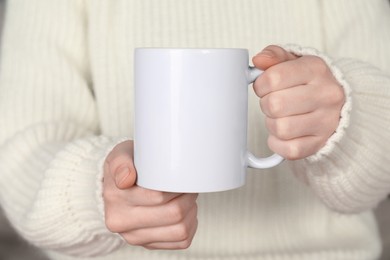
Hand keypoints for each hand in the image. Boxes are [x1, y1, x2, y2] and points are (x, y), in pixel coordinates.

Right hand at [103, 140, 198, 249]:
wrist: (118, 185)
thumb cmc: (126, 166)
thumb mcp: (120, 155)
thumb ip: (121, 162)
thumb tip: (126, 178)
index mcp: (115, 200)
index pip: (158, 196)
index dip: (177, 186)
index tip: (180, 176)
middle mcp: (122, 223)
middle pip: (173, 214)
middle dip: (187, 197)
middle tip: (188, 186)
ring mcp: (135, 237)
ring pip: (180, 230)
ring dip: (191, 212)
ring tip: (187, 198)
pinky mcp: (149, 245)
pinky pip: (181, 241)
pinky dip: (190, 225)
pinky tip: (185, 212)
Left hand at [252, 45, 344, 159]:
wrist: (336, 104)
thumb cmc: (307, 82)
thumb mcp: (292, 61)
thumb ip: (273, 56)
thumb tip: (259, 60)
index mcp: (316, 69)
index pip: (274, 78)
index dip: (260, 85)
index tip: (264, 87)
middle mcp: (326, 95)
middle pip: (275, 105)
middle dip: (266, 105)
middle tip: (272, 102)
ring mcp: (326, 122)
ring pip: (280, 128)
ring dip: (271, 124)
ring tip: (279, 117)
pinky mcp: (321, 143)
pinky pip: (289, 150)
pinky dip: (278, 143)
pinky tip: (282, 134)